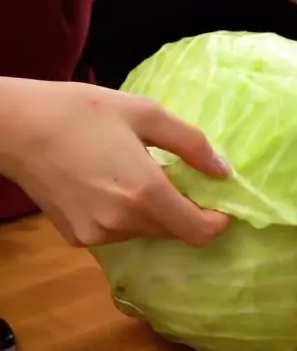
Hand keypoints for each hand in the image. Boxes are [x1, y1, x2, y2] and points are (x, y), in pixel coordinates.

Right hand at [0, 78, 230, 247]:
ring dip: (152, 212)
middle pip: (173, 232)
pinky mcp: (77, 238)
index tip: (218, 202)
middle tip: (175, 176)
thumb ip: (191, 144)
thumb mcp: (145, 113)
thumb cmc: (82, 112)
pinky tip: (106, 185)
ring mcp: (97, 236)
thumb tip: (223, 171)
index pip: (199, 232)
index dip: (216, 221)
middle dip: (183, 210)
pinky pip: (116, 232)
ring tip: (134, 174)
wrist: (17, 128)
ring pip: (144, 232)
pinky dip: (123, 215)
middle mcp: (123, 224)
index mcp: (145, 193)